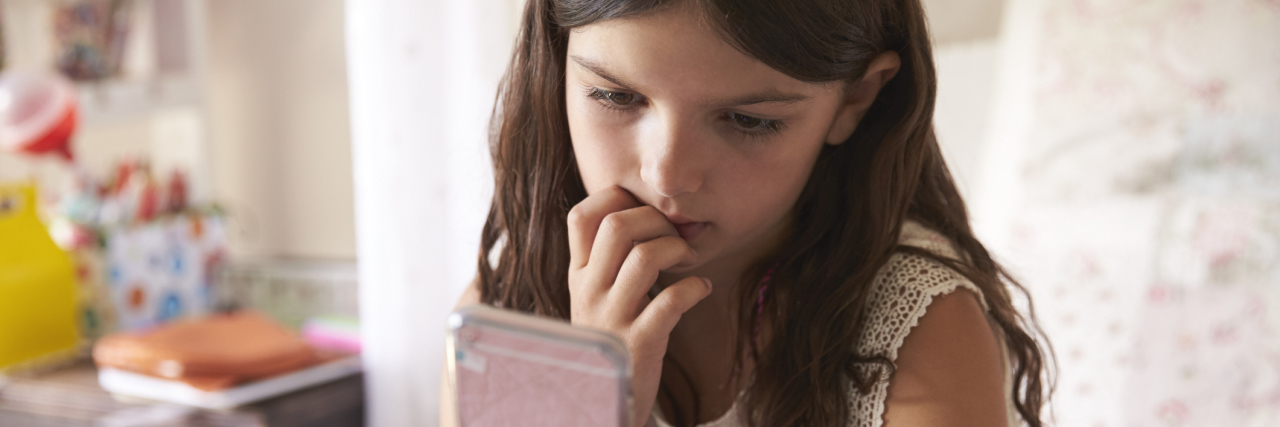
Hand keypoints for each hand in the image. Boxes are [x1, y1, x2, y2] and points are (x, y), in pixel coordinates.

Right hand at [567, 186, 712, 426]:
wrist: (606, 400)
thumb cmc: (612, 340)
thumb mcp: (597, 298)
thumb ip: (608, 261)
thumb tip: (646, 214)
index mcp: (577, 276)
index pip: (581, 215)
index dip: (616, 200)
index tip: (644, 212)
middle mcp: (588, 292)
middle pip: (617, 226)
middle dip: (657, 220)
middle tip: (676, 237)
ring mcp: (611, 317)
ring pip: (645, 256)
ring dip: (678, 249)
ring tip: (689, 261)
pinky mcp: (639, 342)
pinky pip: (672, 300)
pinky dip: (695, 287)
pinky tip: (702, 289)